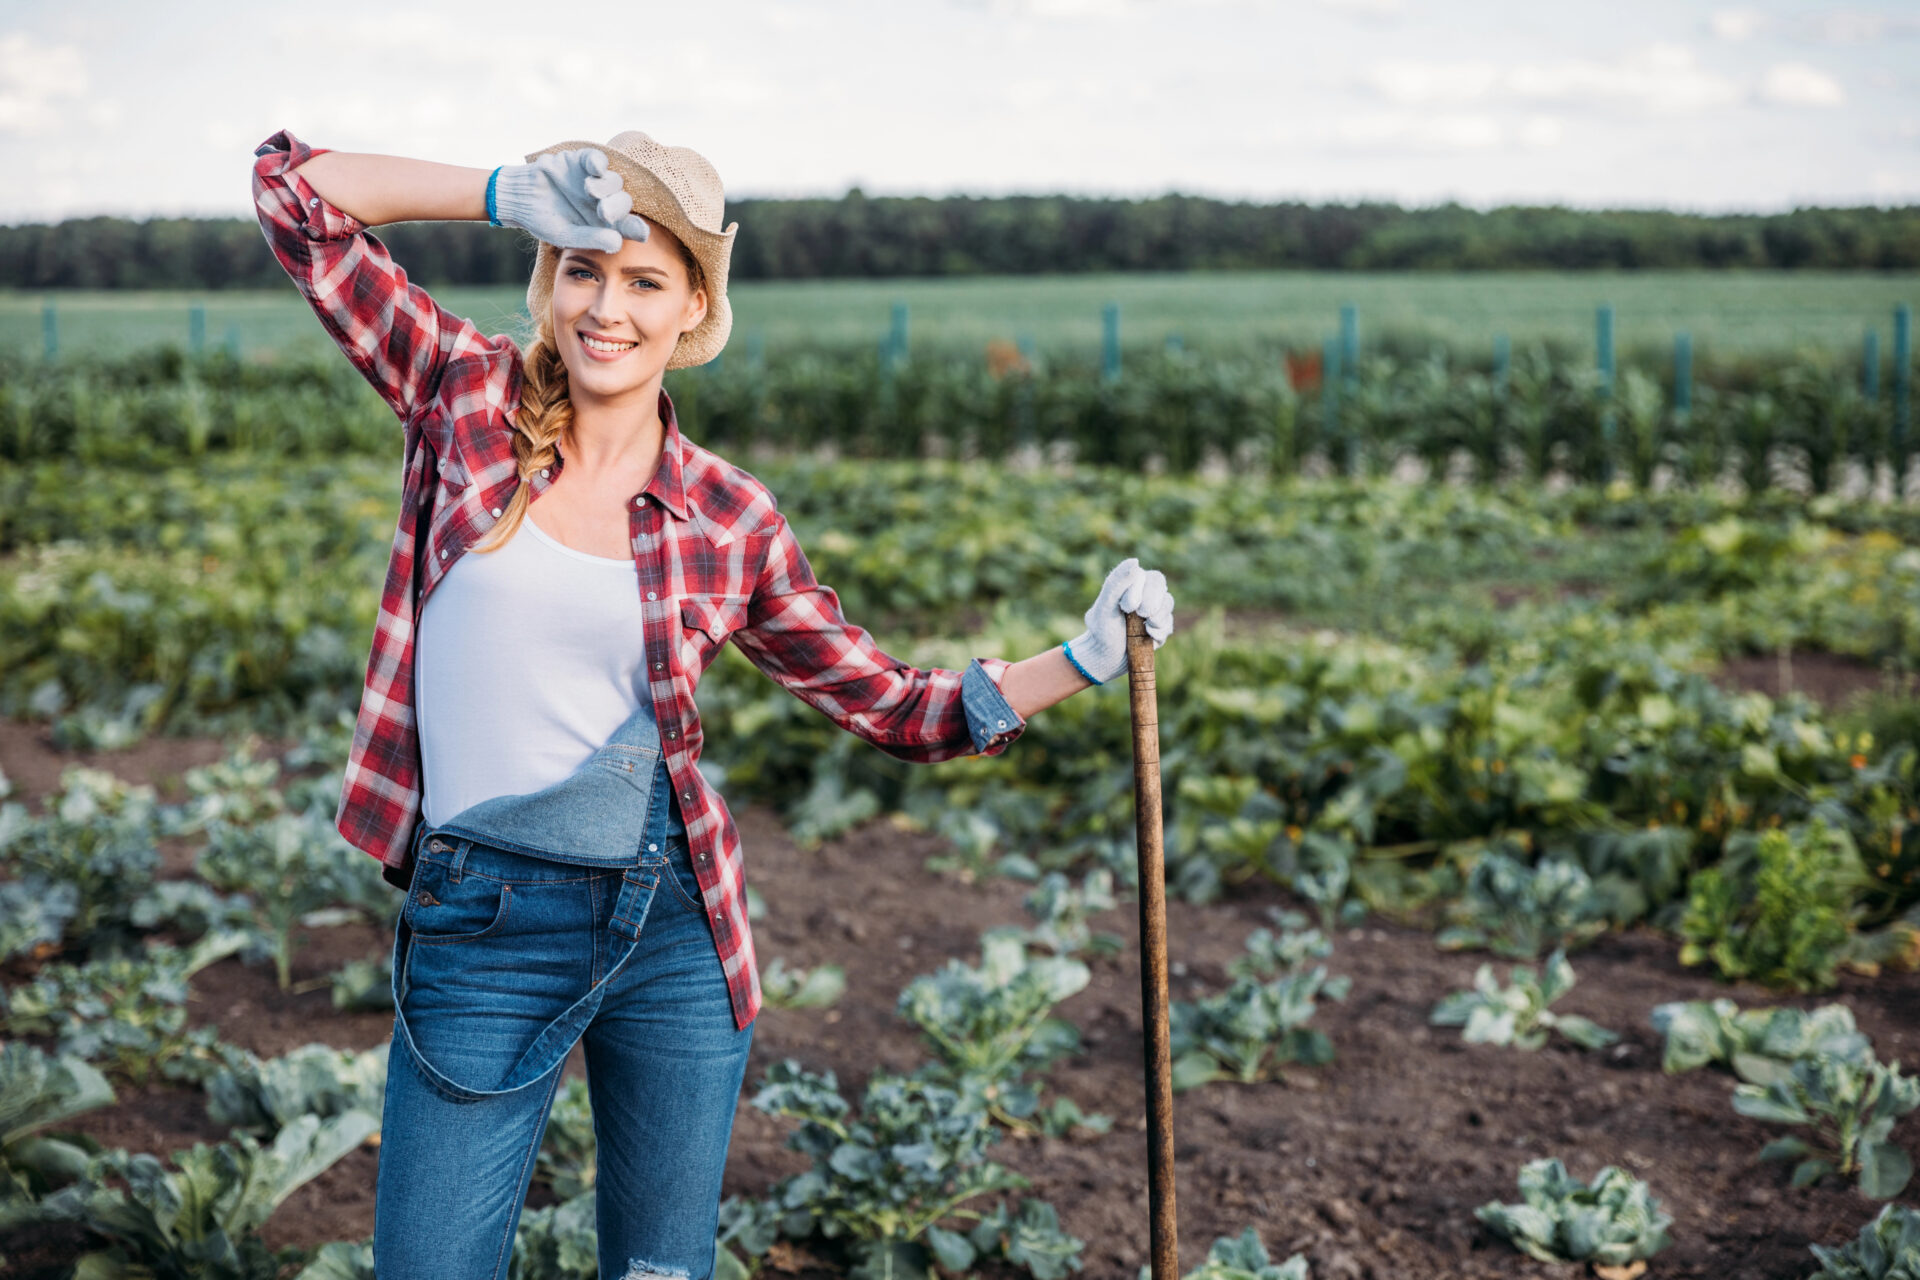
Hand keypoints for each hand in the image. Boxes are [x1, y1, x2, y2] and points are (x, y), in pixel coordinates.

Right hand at [490, 149, 651, 250]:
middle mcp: (606, 201)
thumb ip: (592, 238)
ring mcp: (596, 180)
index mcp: (606, 224)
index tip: (642, 234)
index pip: (629, 225)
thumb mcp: (566, 235)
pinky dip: (598, 162)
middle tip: (603, 212)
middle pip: (624, 202)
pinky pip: (598, 159)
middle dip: (616, 207)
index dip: (637, 228)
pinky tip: (595, 168)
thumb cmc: (545, 221)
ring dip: (606, 186)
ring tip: (589, 190)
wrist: (520, 197)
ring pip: (614, 181)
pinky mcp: (583, 162)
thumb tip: (618, 242)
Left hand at [1065, 557, 1173, 684]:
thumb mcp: (1105, 606)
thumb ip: (1116, 582)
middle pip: (1161, 587)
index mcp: (1130, 583)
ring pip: (1168, 604)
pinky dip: (1159, 632)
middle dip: (1153, 602)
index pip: (1150, 577)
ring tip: (1143, 629)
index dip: (1142, 591)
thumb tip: (1135, 561)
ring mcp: (1153, 610)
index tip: (1126, 607)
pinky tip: (1147, 638)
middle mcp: (1144, 593)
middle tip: (1142, 615)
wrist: (1104, 658)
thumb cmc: (1101, 630)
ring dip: (1157, 618)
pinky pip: (1168, 625)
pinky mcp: (1159, 628)